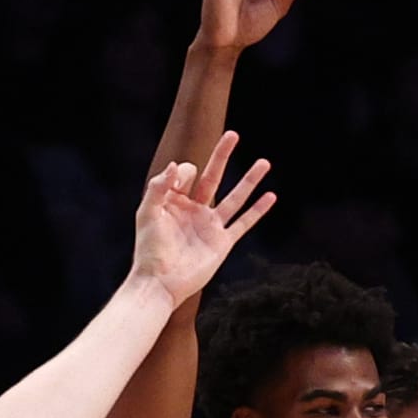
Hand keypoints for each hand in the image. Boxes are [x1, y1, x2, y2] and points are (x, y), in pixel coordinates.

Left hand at [130, 132, 273, 305]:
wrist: (160, 282)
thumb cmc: (149, 250)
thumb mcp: (147, 212)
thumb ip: (159, 187)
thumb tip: (178, 164)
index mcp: (175, 201)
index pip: (186, 173)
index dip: (183, 173)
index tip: (177, 184)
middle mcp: (194, 210)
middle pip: (213, 176)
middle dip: (222, 155)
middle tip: (233, 134)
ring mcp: (210, 225)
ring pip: (235, 197)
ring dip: (249, 180)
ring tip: (264, 162)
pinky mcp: (222, 242)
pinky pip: (243, 223)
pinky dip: (257, 210)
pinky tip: (270, 196)